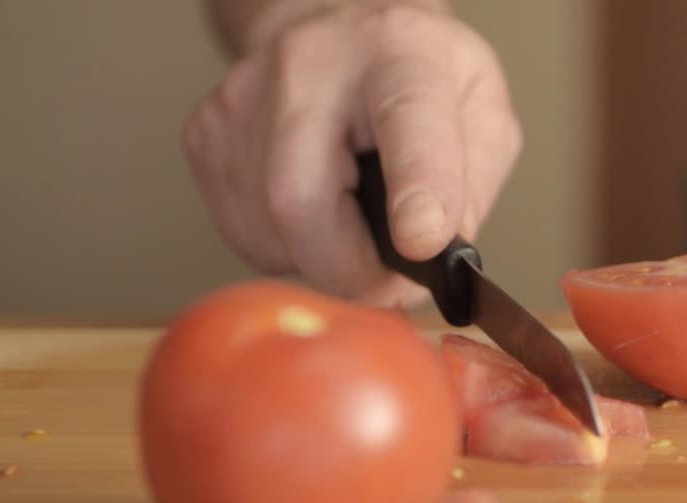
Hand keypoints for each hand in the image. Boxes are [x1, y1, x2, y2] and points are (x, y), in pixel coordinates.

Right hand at [183, 0, 521, 307]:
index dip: (416, 189)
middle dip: (351, 270)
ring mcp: (243, 99)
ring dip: (322, 259)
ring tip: (353, 218)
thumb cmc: (417, 80)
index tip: (422, 242)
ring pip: (271, 233)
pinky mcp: (204, 137)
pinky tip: (315, 207)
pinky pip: (247, 236)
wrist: (342, 37)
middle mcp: (308, 64)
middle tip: (389, 282)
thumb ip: (473, 187)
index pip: (406, 120)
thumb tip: (438, 260)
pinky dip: (288, 247)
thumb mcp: (482, 117)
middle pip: (302, 201)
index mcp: (399, 54)